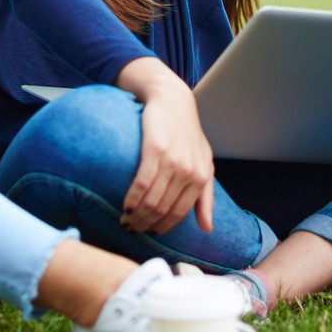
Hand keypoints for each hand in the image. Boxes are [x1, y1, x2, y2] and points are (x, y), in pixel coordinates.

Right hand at [116, 59, 215, 235]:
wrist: (172, 99)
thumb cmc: (186, 133)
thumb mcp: (203, 163)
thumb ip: (205, 197)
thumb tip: (207, 229)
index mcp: (201, 177)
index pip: (179, 213)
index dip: (162, 227)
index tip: (148, 232)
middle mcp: (189, 172)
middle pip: (163, 210)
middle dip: (145, 224)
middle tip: (131, 228)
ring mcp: (173, 162)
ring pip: (152, 201)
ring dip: (136, 216)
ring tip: (125, 219)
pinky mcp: (155, 151)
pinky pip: (142, 184)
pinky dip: (132, 199)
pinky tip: (124, 205)